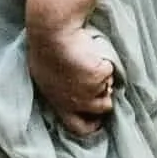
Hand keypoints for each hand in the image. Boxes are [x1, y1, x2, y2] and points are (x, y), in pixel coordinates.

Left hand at [26, 14, 117, 139]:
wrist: (51, 31)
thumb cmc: (46, 47)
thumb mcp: (46, 75)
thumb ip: (61, 90)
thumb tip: (75, 95)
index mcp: (57, 103)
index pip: (77, 126)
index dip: (91, 125)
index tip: (98, 119)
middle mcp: (73, 102)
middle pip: (101, 109)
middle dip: (105, 100)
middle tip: (105, 89)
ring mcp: (87, 91)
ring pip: (108, 89)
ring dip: (105, 79)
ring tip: (92, 61)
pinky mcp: (98, 76)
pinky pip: (110, 72)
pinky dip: (105, 63)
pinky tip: (92, 52)